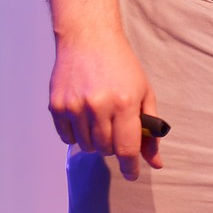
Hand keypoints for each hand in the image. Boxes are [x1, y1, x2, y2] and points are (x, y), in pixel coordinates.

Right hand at [48, 31, 163, 180]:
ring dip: (95, 141)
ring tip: (99, 119)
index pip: (127, 149)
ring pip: (86, 146)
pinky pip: (67, 137)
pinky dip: (76, 134)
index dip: (130, 167)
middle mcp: (98, 106)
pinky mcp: (57, 105)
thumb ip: (150, 130)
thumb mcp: (144, 93)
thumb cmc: (121, 66)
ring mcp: (75, 106)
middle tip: (115, 128)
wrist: (88, 38)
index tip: (131, 174)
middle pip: (106, 150)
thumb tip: (155, 162)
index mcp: (124, 103)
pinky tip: (83, 116)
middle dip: (113, 147)